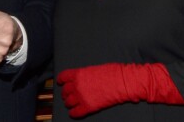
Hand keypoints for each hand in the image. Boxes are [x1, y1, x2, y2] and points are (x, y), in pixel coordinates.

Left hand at [57, 63, 183, 117]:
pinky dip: (73, 113)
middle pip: (65, 91)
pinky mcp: (88, 107)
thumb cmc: (112, 72)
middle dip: (66, 93)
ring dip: (69, 103)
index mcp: (78, 74)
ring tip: (72, 103)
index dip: (61, 80)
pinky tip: (74, 113)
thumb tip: (82, 78)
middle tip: (69, 94)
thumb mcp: (95, 69)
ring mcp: (82, 97)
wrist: (122, 82)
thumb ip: (84, 75)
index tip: (61, 82)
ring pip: (68, 102)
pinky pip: (75, 113)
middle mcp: (77, 85)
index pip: (63, 77)